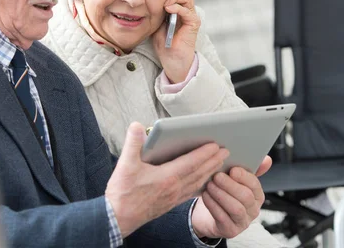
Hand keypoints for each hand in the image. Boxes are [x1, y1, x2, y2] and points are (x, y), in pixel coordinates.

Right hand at [105, 122, 229, 237]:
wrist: (118, 217)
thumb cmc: (122, 192)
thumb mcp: (125, 164)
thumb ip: (132, 143)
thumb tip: (136, 125)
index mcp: (166, 177)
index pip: (191, 163)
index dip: (204, 153)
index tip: (215, 145)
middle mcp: (174, 188)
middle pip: (199, 172)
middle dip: (213, 161)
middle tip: (225, 151)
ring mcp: (174, 197)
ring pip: (197, 183)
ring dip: (210, 172)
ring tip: (219, 163)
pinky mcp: (170, 203)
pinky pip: (191, 192)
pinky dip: (201, 184)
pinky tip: (204, 182)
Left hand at [152, 0, 199, 82]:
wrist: (171, 59)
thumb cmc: (164, 43)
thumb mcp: (156, 22)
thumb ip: (157, 9)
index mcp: (179, 9)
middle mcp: (187, 10)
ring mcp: (192, 16)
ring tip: (165, 4)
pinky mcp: (194, 23)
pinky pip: (187, 10)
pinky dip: (177, 7)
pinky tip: (169, 9)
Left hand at [190, 156, 272, 238]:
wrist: (209, 215)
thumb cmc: (224, 193)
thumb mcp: (235, 180)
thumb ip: (248, 169)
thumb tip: (267, 159)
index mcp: (257, 195)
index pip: (255, 185)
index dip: (244, 177)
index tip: (232, 169)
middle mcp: (253, 210)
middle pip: (245, 197)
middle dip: (230, 185)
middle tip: (217, 176)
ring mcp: (243, 222)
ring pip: (235, 208)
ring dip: (221, 195)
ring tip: (210, 185)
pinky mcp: (231, 231)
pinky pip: (223, 218)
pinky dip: (213, 205)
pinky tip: (206, 196)